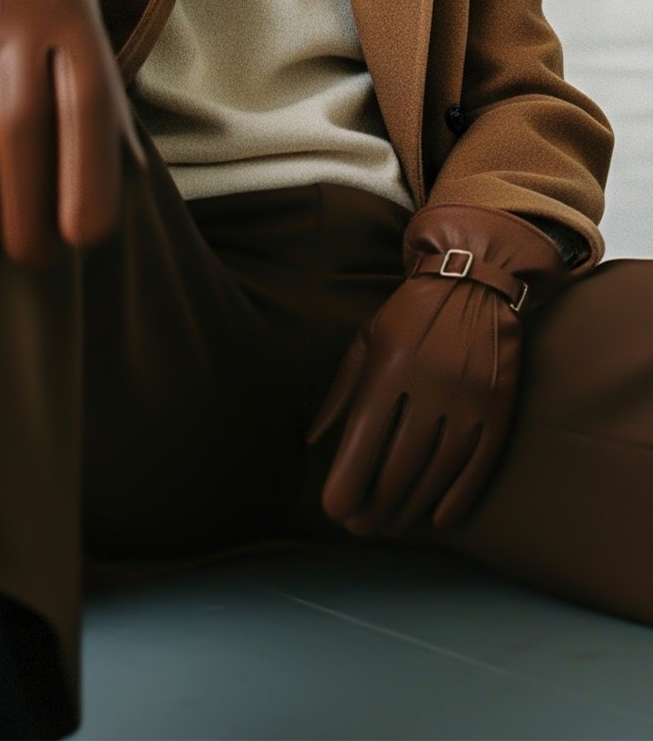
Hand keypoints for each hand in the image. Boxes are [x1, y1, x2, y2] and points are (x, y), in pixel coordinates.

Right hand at [0, 0, 142, 264]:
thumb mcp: (79, 10)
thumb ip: (93, 86)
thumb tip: (117, 183)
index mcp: (71, 15)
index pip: (86, 112)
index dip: (86, 184)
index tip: (81, 239)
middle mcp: (12, 17)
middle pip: (21, 136)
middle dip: (26, 214)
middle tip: (28, 254)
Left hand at [307, 205, 563, 535]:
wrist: (475, 283)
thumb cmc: (409, 316)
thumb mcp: (365, 340)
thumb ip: (340, 392)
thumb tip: (313, 442)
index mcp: (390, 368)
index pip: (365, 439)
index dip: (348, 480)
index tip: (334, 509)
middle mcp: (430, 386)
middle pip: (400, 463)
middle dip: (375, 504)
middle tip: (359, 528)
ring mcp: (468, 399)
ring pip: (438, 471)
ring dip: (411, 508)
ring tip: (390, 527)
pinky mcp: (498, 408)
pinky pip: (479, 465)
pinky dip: (459, 497)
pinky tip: (439, 520)